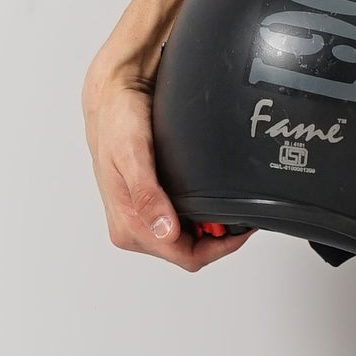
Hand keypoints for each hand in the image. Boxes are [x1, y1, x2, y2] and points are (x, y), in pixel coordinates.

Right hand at [82, 46, 255, 270]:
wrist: (113, 99)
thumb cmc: (117, 124)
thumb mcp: (132, 156)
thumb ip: (147, 196)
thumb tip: (165, 232)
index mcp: (128, 226)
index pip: (183, 256)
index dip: (218, 248)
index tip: (242, 229)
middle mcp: (133, 227)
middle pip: (187, 252)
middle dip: (216, 240)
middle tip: (242, 214)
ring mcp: (141, 216)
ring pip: (185, 240)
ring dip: (209, 229)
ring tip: (230, 205)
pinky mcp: (148, 203)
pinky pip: (180, 222)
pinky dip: (199, 215)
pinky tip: (211, 197)